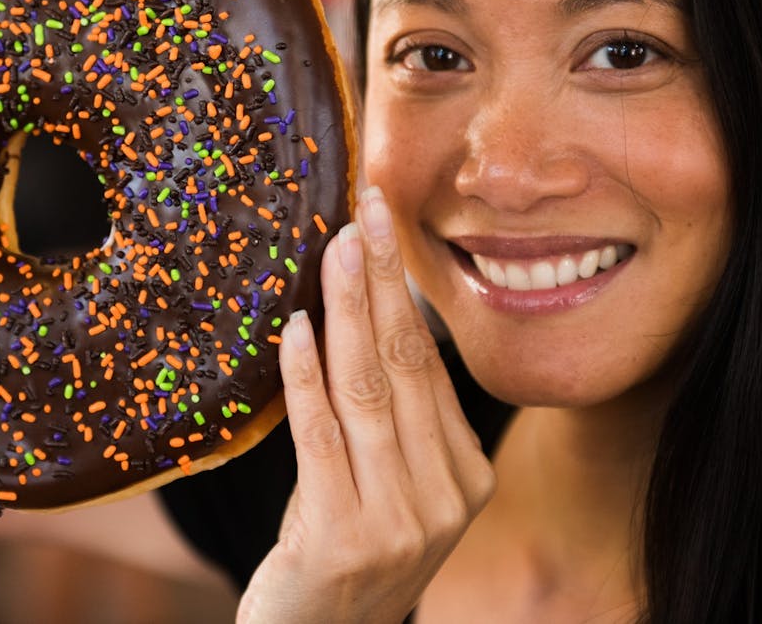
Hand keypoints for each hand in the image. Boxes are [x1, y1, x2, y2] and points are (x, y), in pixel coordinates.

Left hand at [237, 187, 495, 623]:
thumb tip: (370, 309)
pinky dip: (306, 378)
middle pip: (406, 367)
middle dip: (384, 280)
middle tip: (367, 211)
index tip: (385, 226)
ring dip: (348, 310)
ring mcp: (397, 523)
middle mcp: (443, 500)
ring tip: (333, 250)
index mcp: (467, 479)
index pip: (429, 367)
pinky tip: (295, 329)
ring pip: (367, 392)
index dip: (404, 291)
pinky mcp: (339, 539)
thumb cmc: (345, 550)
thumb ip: (391, 417)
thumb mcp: (388, 486)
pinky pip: (320, 438)